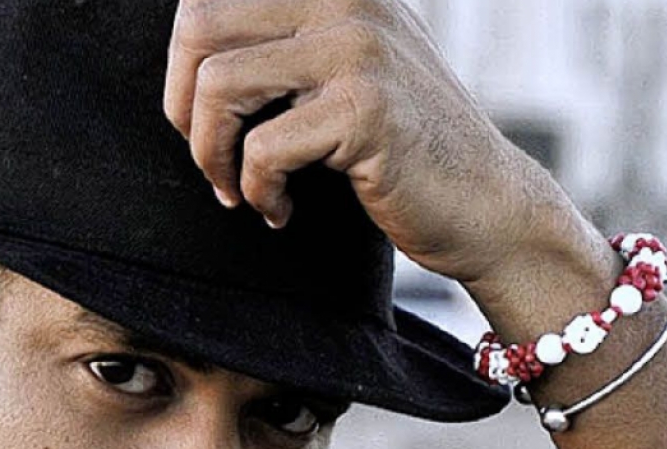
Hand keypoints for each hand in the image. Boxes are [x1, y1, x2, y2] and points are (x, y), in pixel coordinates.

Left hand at [163, 0, 581, 286]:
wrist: (484, 206)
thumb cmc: (397, 150)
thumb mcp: (338, 74)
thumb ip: (280, 49)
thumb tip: (187, 56)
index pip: (207, 2)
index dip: (181, 70)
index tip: (200, 123)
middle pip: (198, 27)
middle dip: (184, 109)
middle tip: (212, 159)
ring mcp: (359, 46)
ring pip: (219, 85)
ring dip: (213, 156)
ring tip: (242, 191)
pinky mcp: (366, 107)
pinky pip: (262, 149)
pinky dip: (258, 193)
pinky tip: (282, 210)